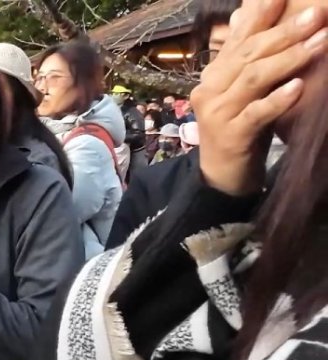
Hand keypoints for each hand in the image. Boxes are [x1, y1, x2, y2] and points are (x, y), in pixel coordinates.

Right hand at [192, 0, 326, 195]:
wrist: (222, 176)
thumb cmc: (240, 128)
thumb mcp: (244, 89)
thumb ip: (247, 55)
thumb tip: (250, 11)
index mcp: (214, 74)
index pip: (239, 38)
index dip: (262, 15)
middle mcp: (210, 89)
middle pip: (249, 55)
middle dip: (285, 32)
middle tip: (317, 14)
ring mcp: (218, 114)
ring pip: (253, 79)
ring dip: (289, 59)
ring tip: (320, 41)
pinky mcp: (231, 136)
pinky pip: (257, 113)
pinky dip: (278, 99)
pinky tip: (299, 86)